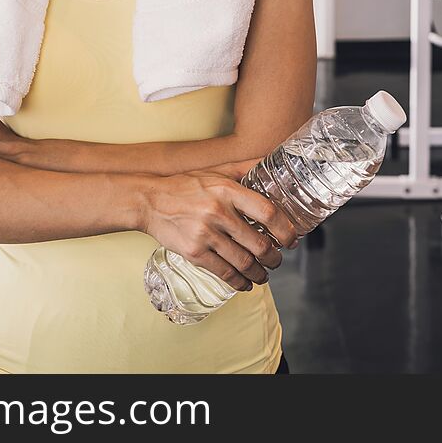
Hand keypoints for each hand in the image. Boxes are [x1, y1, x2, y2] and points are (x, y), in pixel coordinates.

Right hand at [139, 159, 298, 291]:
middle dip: (274, 258)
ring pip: (244, 262)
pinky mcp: (193, 252)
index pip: (267, 212)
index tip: (291, 239)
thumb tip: (273, 159)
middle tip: (277, 260)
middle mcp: (218, 212)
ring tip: (264, 274)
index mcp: (227, 190)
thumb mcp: (216, 171)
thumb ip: (245, 168)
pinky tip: (245, 283)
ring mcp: (205, 234)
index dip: (285, 230)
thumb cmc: (186, 186)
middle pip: (259, 243)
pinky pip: (223, 272)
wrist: (149, 201)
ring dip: (260, 273)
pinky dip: (239, 282)